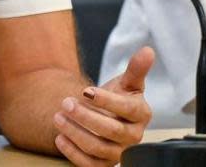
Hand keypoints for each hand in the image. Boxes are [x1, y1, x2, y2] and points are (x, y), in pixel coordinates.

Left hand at [53, 46, 153, 165]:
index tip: (86, 90)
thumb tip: (148, 51)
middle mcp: (133, 136)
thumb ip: (136, 68)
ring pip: (98, 147)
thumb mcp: (127, 82)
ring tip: (58, 117)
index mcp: (141, 114)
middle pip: (111, 130)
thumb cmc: (119, 97)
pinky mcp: (104, 164)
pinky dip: (72, 152)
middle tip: (65, 103)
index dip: (106, 100)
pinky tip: (59, 137)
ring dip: (75, 133)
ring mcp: (119, 152)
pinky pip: (89, 164)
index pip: (127, 109)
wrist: (108, 116)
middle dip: (86, 116)